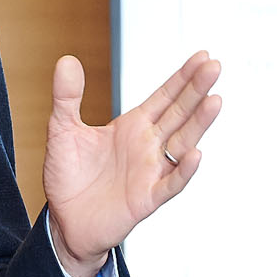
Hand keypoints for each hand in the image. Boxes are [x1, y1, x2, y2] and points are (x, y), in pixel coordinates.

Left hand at [43, 51, 221, 276]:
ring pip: (182, 143)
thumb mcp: (62, 130)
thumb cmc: (68, 176)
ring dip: (199, 123)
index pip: (164, 97)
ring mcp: (151, 171)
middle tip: (215, 66)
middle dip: (196, 90)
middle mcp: (147, 146)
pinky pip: (170, 183)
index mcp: (132, 127)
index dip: (182, 78)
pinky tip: (195, 154)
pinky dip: (184, 171)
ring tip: (215, 100)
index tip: (202, 56)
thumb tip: (67, 60)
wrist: (65, 221)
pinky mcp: (146, 198)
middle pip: (179, 113)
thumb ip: (67, 97)